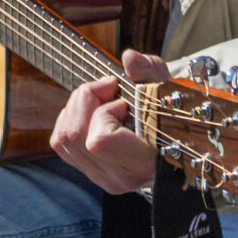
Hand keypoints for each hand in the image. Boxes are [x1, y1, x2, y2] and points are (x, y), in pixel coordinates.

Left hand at [50, 49, 167, 196]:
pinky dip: (70, 120)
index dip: (104, 112)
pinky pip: (61, 143)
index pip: (99, 140)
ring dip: (76, 108)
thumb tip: (129, 59)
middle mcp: (121, 177)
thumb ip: (150, 71)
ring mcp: (103, 178)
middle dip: (85, 100)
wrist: (176, 139)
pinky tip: (92, 113)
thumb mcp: (165, 86)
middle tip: (108, 89)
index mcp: (145, 162)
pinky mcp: (91, 173)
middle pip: (74, 135)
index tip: (123, 101)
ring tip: (102, 100)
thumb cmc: (170, 111)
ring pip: (63, 139)